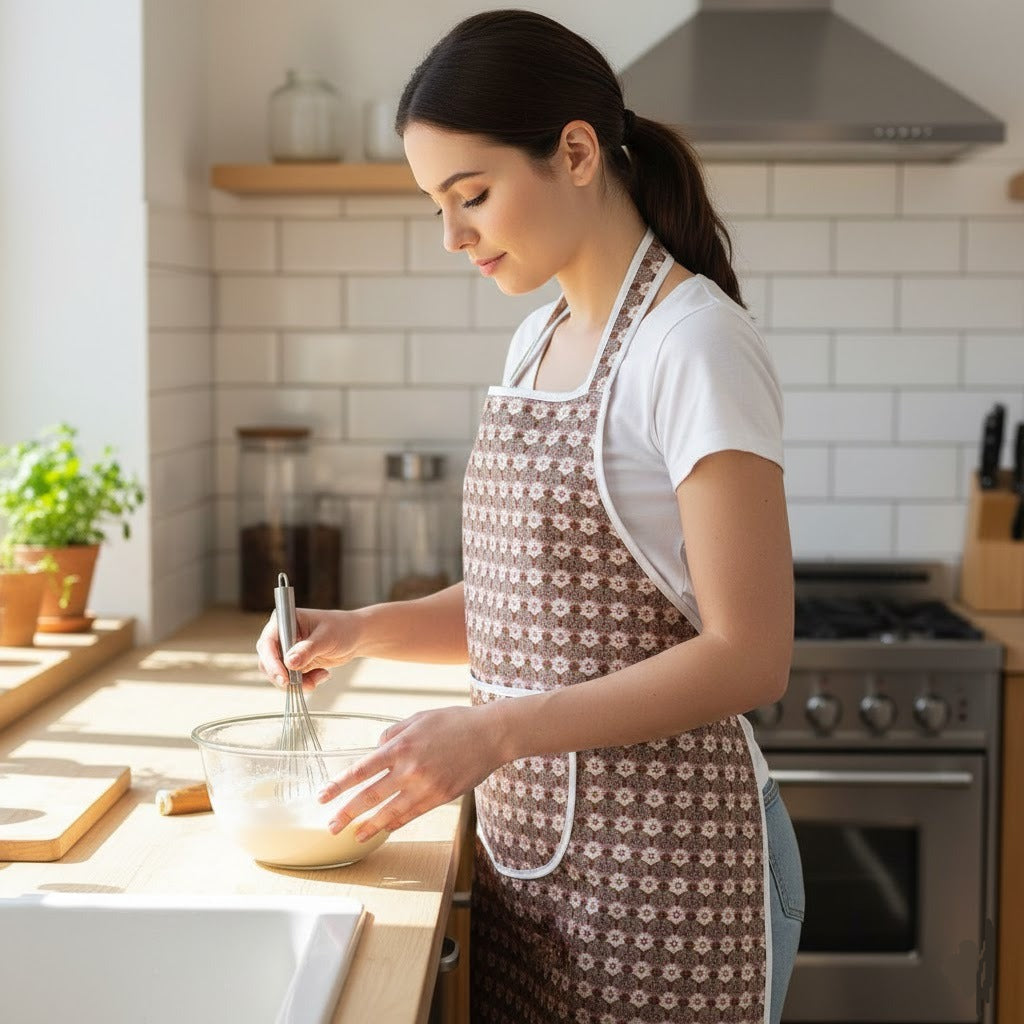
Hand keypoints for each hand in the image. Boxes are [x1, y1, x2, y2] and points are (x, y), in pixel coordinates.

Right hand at [255, 607, 361, 691]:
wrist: (355, 637)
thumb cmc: (342, 629)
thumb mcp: (326, 638)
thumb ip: (307, 650)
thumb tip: (289, 663)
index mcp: (286, 620)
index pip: (268, 642)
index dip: (271, 661)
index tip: (283, 677)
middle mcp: (282, 635)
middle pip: (267, 661)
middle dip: (282, 676)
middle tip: (302, 685)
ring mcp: (287, 650)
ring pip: (278, 674)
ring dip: (297, 681)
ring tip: (320, 676)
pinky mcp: (295, 663)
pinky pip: (291, 679)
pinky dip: (305, 682)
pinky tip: (322, 675)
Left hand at [319, 704, 505, 843]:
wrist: (490, 734)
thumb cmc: (454, 722)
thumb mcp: (418, 718)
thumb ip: (393, 734)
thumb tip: (375, 750)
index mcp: (401, 746)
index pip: (361, 770)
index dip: (339, 786)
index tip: (323, 796)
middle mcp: (410, 769)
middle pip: (370, 796)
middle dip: (347, 813)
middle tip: (330, 826)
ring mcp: (426, 786)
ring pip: (390, 812)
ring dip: (368, 826)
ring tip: (354, 835)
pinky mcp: (441, 797)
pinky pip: (412, 814)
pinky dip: (395, 823)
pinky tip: (384, 828)